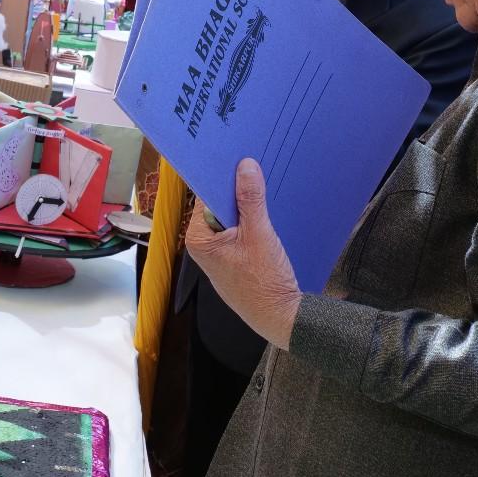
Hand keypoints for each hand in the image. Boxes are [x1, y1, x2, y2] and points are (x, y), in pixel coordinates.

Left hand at [185, 159, 302, 348]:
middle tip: (255, 168)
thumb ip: (251, 198)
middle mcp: (202, 245)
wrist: (280, 317)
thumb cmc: (264, 281)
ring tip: (263, 188)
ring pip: (231, 219)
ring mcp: (217, 254)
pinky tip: (265, 215)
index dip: (222, 178)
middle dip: (236, 191)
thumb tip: (245, 166)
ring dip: (246, 207)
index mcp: (198, 237)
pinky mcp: (232, 260)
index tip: (237, 159)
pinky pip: (238, 232)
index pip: (205, 195)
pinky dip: (250, 223)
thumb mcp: (259, 233)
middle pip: (218, 206)